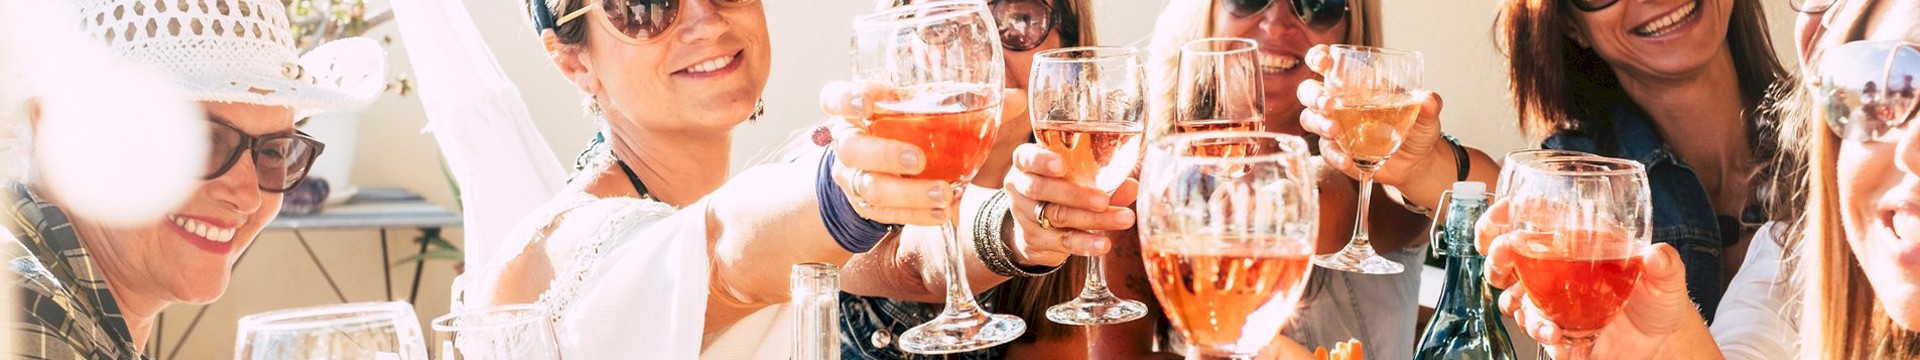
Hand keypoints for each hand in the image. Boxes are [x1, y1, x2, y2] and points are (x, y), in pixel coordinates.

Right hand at [819, 81, 1030, 225]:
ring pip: (869, 188)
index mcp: (857, 109)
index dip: (845, 100)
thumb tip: (1017, 97)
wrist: (880, 170)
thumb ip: (970, 102)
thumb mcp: (928, 110)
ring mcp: (852, 177)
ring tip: (945, 195)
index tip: (866, 103)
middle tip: (918, 160)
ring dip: (908, 194)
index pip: (836, 98)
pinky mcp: (864, 206)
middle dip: (885, 155)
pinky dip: (916, 215)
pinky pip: (885, 215)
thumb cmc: (908, 129)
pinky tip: (943, 214)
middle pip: (852, 148)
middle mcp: (848, 141)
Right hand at [1003, 144, 1137, 265]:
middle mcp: (1020, 187)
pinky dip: (1085, 243)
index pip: (1026, 158)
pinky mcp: (1034, 239)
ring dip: (1093, 219)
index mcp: (1026, 164)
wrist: (1035, 228)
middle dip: (1075, 195)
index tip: (1061, 165)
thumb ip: (1101, 179)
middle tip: (1103, 200)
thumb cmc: (1059, 190)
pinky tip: (1104, 244)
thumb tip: (1132, 185)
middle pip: (1042, 189)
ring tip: (1122, 219)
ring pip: (1057, 216)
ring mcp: (1025, 215)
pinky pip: (1062, 241)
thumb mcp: (1075, 179)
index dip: (1041, 160)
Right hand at [1296, 44, 1447, 188]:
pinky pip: (1326, 151)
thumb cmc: (1417, 129)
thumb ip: (1428, 105)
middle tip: (1328, 104)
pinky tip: (1348, 159)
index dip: (1319, 57)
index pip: (1329, 64)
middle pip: (1309, 91)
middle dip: (1314, 96)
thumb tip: (1429, 100)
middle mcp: (1340, 102)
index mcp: (1357, 83)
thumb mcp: (1427, 115)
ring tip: (1335, 130)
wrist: (1417, 162)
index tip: (1322, 61)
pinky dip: (1334, 155)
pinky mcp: (1337, 151)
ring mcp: (1335, 127)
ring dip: (1319, 123)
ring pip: (1310, 118)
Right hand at [1477, 199, 1703, 358]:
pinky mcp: (1554, 325)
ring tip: (1538, 319)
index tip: (1501, 212)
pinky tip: (1555, 336)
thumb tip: (1658, 255)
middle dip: (1498, 258)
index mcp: (1582, 242)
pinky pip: (1533, 325)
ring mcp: (1554, 297)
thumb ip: (1665, 266)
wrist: (1657, 345)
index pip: (1540, 216)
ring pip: (1515, 293)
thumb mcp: (1667, 280)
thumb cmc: (1658, 303)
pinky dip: (1539, 330)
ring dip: (1516, 303)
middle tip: (1501, 266)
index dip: (1513, 210)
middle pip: (1512, 253)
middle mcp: (1561, 268)